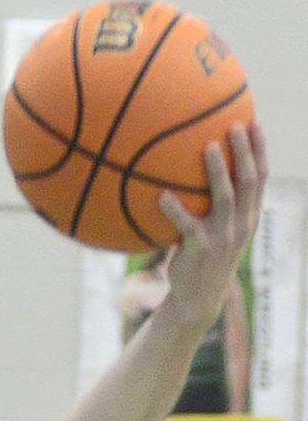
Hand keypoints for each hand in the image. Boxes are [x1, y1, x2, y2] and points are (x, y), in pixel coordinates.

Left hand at [158, 122, 265, 327]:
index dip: (260, 150)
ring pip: (225, 198)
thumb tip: (186, 171)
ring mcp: (223, 236)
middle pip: (250, 181)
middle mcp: (241, 224)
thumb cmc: (201, 256)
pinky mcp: (200, 249)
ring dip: (218, 171)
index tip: (255, 122)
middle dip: (246, 151)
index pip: (260, 177)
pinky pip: (186, 225)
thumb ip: (211, 204)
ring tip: (207, 146)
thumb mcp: (214, 229)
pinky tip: (161, 194)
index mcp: (248, 216)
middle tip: (236, 124)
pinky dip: (174, 209)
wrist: (197, 298)